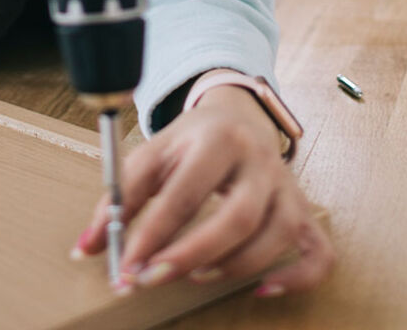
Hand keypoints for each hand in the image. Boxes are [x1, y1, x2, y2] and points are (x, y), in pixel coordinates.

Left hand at [73, 77, 333, 296]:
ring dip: (234, 266)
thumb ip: (118, 199)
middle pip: (238, 216)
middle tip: (154, 278)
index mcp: (218, 138)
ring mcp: (288, 188)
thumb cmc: (189, 143)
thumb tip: (87, 247)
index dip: (154, 233)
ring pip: (277, 236)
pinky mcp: (303, 213)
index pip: (186, 191)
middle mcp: (260, 161)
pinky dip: (296, 278)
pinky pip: (319, 253)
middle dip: (192, 253)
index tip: (128, 265)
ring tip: (193, 276)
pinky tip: (261, 291)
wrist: (236, 116)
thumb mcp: (151, 156)